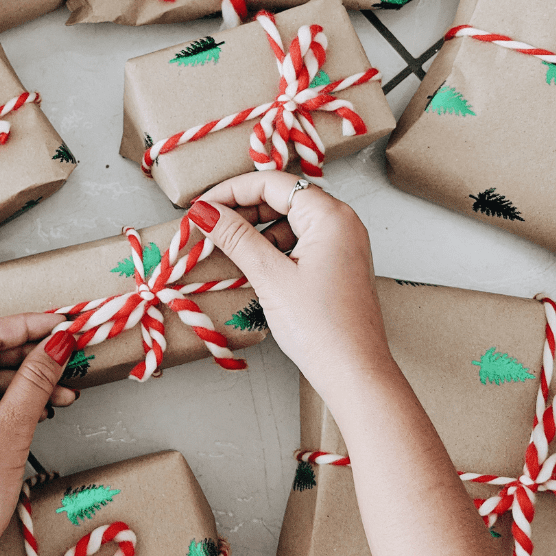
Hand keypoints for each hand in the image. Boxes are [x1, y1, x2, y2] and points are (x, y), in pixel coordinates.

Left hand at [0, 314, 77, 555]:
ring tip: (67, 393)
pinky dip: (16, 404)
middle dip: (33, 358)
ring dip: (30, 384)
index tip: (63, 324)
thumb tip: (59, 342)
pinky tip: (46, 409)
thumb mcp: (12, 428)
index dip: (29, 326)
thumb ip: (37, 379)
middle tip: (71, 356)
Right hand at [188, 171, 395, 402]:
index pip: (272, 183)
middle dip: (242, 210)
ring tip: (224, 248)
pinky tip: (250, 264)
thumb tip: (205, 211)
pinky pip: (298, 242)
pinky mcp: (336, 265)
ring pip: (288, 220)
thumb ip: (236, 238)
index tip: (201, 207)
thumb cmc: (320, 327)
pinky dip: (272, 247)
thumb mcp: (270, 276)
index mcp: (330, 215)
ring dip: (255, 230)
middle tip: (208, 226)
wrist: (354, 372)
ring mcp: (341, 244)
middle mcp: (341, 222)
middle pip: (282, 197)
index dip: (231, 191)